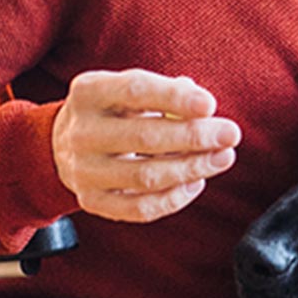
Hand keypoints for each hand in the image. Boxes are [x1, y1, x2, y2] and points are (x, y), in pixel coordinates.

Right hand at [52, 69, 240, 222]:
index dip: (175, 98)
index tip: (211, 105)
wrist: (66, 143)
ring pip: (146, 177)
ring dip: (192, 168)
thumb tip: (204, 107)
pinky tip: (196, 182)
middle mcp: (81, 132)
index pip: (135, 91)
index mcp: (89, 92)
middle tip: (231, 134)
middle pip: (144, 137)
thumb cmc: (115, 110)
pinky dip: (174, 198)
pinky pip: (140, 208)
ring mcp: (83, 171)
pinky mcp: (91, 201)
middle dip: (195, 137)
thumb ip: (168, 92)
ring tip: (223, 158)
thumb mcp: (131, 89)